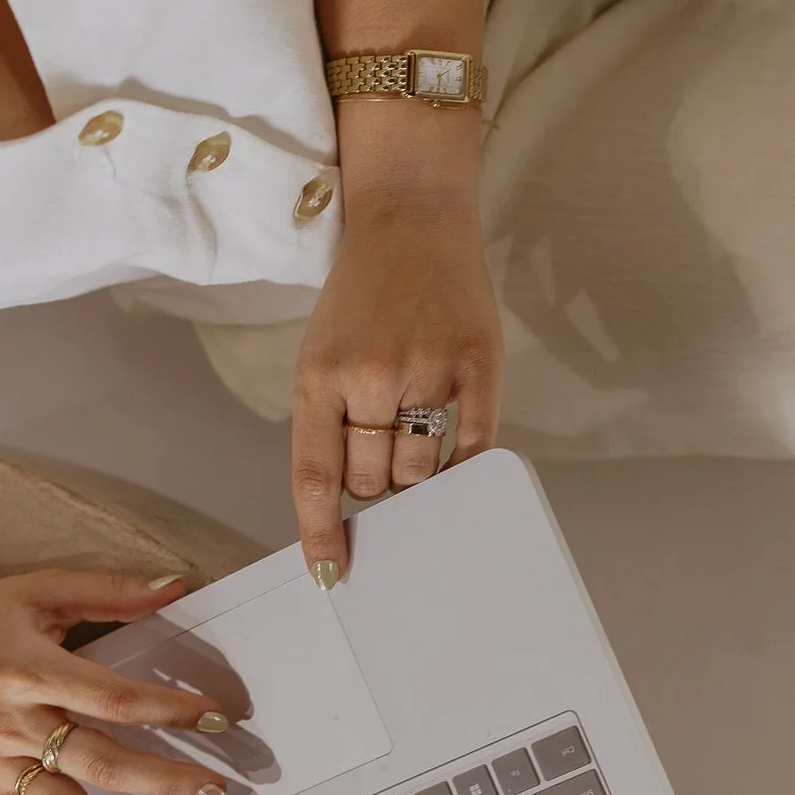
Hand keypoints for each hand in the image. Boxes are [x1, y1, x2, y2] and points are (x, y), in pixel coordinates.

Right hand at [0, 567, 249, 794]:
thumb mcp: (40, 589)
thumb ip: (111, 592)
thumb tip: (177, 588)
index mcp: (31, 670)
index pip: (111, 699)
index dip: (168, 711)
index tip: (217, 718)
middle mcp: (15, 722)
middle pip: (99, 761)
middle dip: (164, 780)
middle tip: (217, 789)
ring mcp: (0, 762)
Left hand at [290, 196, 502, 582]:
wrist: (411, 219)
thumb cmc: (361, 297)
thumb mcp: (321, 354)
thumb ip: (329, 424)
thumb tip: (350, 505)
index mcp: (318, 376)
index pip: (316, 479)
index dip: (322, 535)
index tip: (329, 576)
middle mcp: (370, 375)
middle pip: (372, 481)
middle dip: (374, 479)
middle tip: (381, 438)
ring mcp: (427, 369)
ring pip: (419, 472)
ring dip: (416, 470)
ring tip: (414, 423)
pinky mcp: (478, 364)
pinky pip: (470, 447)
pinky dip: (460, 461)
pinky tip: (453, 441)